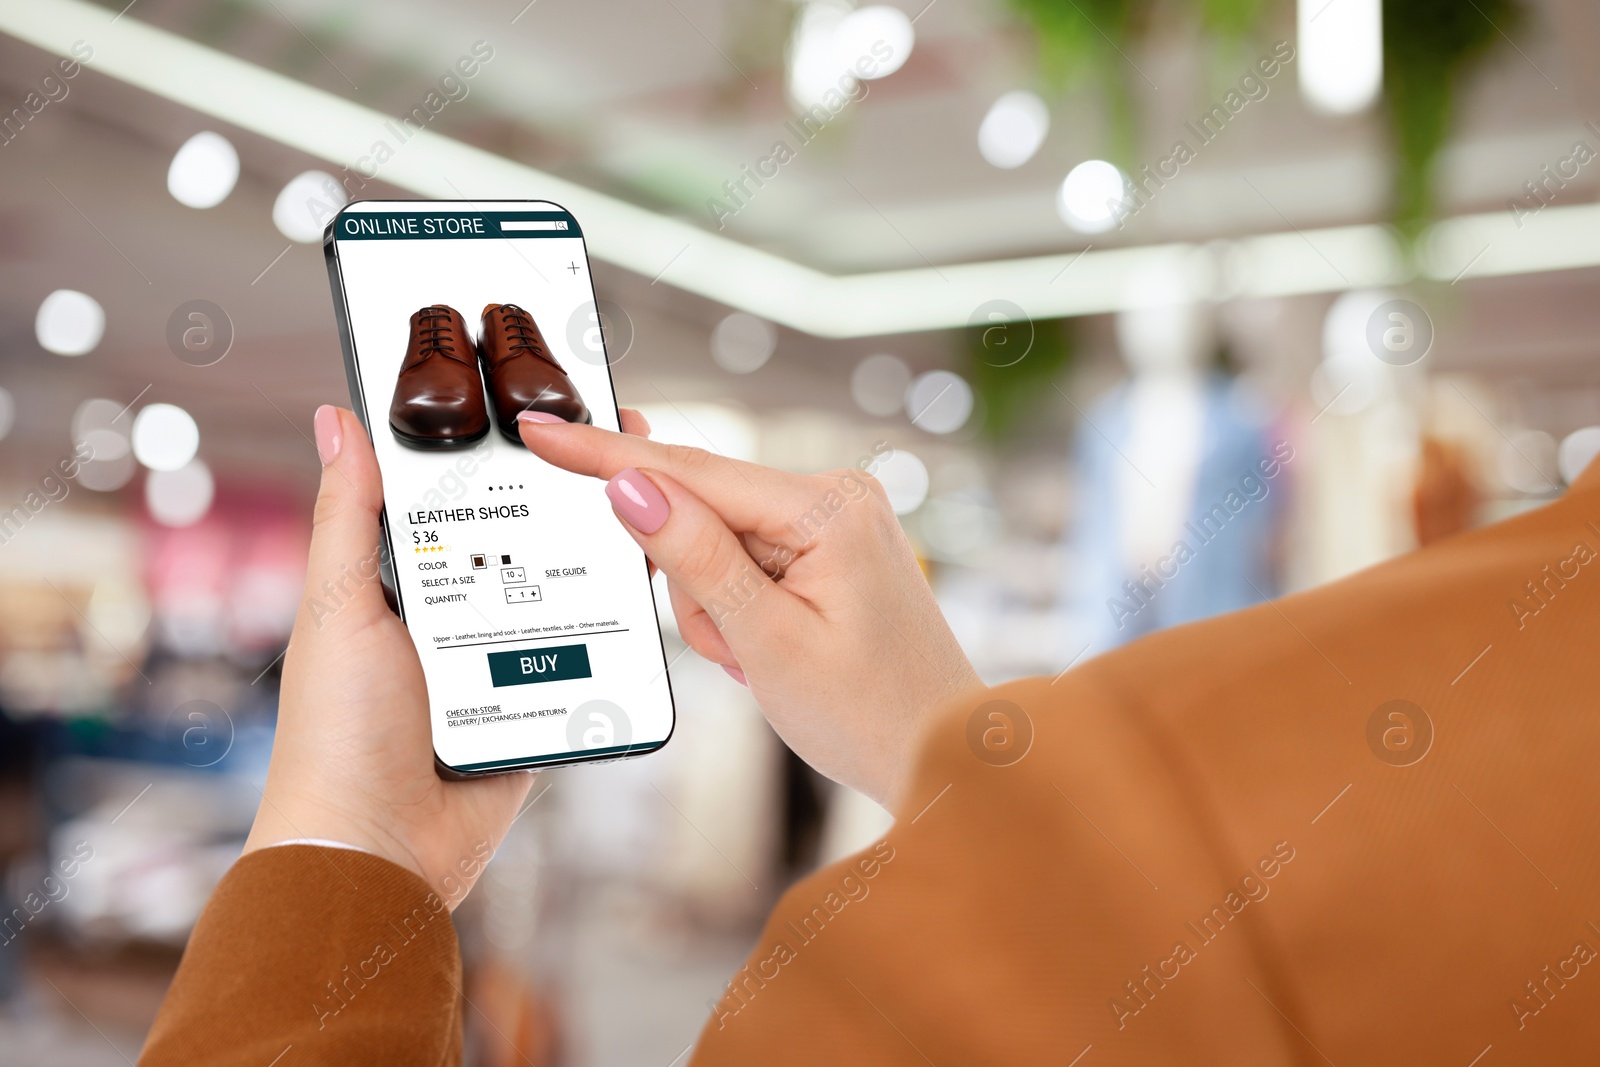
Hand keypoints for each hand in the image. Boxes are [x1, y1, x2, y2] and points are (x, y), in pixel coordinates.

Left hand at [242, 405, 651, 904]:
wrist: (380, 852)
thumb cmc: (338, 733)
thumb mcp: (338, 607)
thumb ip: (348, 516)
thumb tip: (334, 416)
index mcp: (399, 582)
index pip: (454, 496)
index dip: (494, 448)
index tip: (540, 399)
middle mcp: (451, 615)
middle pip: (520, 536)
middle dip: (566, 493)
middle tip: (623, 441)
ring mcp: (498, 660)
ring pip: (560, 590)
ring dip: (599, 555)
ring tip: (651, 502)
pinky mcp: (537, 703)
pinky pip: (584, 655)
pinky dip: (612, 627)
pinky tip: (649, 582)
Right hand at [515, 417, 981, 807]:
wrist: (941, 756)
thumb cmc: (870, 713)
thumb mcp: (766, 641)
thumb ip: (695, 557)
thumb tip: (630, 485)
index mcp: (827, 507)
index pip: (691, 470)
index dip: (605, 454)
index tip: (543, 431)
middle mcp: (836, 495)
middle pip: (701, 512)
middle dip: (692, 587)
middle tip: (735, 651)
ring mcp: (835, 519)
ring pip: (716, 544)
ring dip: (717, 609)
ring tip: (761, 661)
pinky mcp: (829, 546)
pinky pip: (747, 560)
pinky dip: (739, 607)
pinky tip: (771, 648)